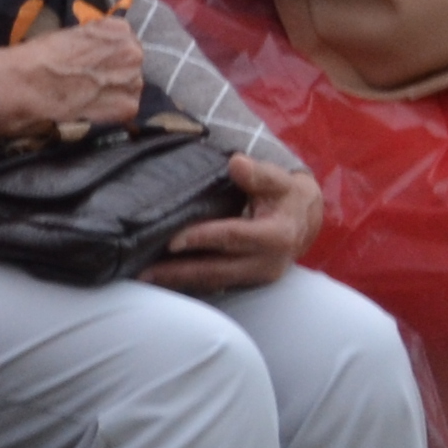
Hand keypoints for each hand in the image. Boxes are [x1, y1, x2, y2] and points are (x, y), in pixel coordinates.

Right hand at [0, 16, 147, 141]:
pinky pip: (125, 110)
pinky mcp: (128, 107)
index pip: (125, 43)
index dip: (108, 56)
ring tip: (87, 98)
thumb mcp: (70, 35)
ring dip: (113, 94)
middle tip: (90, 83)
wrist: (25, 82)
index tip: (93, 65)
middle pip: (131, 65)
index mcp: (119, 28)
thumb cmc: (39, 55)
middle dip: (114, 74)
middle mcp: (133, 51)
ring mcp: (134, 80)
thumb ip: (92, 43)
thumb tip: (95, 55)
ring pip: (130, 88)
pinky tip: (89, 110)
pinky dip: (110, 113)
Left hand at [149, 153, 324, 293]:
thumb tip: (237, 163)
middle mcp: (268, 263)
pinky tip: (162, 280)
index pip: (234, 237)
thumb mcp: (278, 179)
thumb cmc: (285, 194)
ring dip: (179, 282)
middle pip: (218, 269)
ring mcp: (257, 277)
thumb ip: (258, 173)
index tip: (172, 240)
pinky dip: (188, 282)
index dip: (203, 238)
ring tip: (144, 278)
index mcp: (277, 235)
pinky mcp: (247, 282)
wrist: (303, 219)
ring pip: (214, 282)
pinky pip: (215, 284)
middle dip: (180, 272)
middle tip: (143, 272)